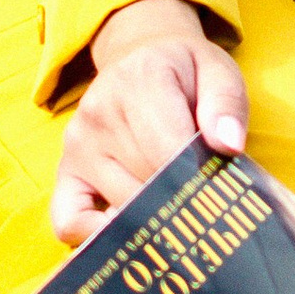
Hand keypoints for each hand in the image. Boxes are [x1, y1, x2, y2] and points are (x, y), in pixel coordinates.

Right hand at [50, 0, 249, 245]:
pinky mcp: (65, 171)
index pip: (170, 151)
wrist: (137, 56)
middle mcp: (99, 114)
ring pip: (122, 208)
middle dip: (184, 201)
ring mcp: (77, 145)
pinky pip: (68, 222)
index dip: (201, 182)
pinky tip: (130, 235)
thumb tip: (229, 145)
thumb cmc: (184, 71)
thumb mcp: (217, 71)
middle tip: (211, 208)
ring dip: (155, 218)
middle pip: (149, 185)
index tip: (227, 201)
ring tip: (180, 208)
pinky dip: (97, 237)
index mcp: (140, 81)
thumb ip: (227, 104)